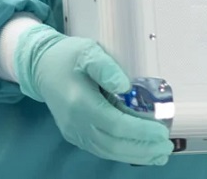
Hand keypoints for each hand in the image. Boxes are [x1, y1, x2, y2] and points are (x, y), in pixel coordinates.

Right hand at [14, 24, 173, 165]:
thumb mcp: (87, 51)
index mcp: (80, 102)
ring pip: (108, 151)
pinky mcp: (74, 135)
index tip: (161, 131)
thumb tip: (125, 86)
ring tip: (159, 154)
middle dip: (143, 148)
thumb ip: (106, 68)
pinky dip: (122, 153)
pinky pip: (101, 149)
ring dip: (135, 155)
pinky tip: (139, 152)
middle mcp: (76, 123)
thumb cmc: (68, 56)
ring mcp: (74, 132)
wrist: (40, 66)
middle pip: (113, 144)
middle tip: (166, 146)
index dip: (140, 131)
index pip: (115, 124)